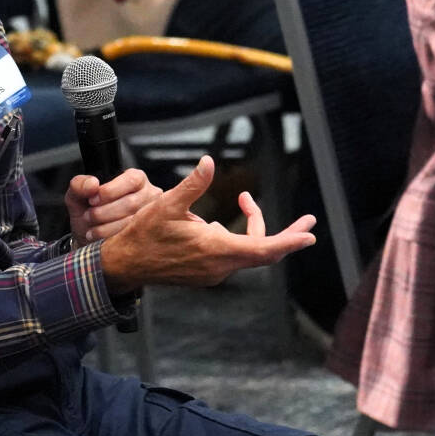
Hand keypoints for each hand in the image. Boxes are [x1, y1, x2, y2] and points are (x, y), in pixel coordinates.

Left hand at [66, 167, 161, 244]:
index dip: (110, 191)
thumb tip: (92, 184)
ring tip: (92, 227)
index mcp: (135, 179)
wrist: (88, 238)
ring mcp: (150, 217)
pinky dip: (111, 238)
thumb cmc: (88, 213)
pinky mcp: (146, 235)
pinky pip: (131, 238)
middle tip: (88, 216)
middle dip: (104, 212)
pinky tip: (99, 238)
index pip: (131, 180)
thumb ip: (79, 185)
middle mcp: (148, 196)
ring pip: (131, 222)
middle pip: (131, 203)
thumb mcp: (77, 196)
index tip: (92, 200)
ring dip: (105, 227)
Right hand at [98, 156, 315, 291]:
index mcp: (215, 249)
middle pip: (264, 252)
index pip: (263, 248)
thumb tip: (209, 162)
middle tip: (309, 221)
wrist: (124, 265)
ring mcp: (214, 272)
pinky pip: (233, 255)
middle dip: (287, 235)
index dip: (289, 240)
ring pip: (248, 251)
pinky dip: (238, 238)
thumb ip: (193, 184)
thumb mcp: (166, 204)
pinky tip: (220, 223)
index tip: (310, 235)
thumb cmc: (144, 235)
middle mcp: (220, 266)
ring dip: (255, 229)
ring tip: (246, 201)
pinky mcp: (207, 273)